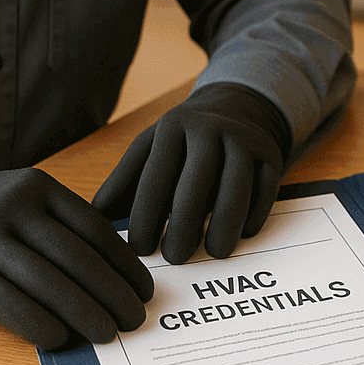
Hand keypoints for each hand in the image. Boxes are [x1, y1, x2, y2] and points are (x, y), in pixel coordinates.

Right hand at [0, 166, 154, 349]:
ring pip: (48, 283)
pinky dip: (39, 324)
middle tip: (135, 319)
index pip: (96, 231)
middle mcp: (13, 210)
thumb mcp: (23, 201)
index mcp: (39, 188)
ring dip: (85, 314)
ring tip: (108, 334)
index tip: (145, 292)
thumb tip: (117, 273)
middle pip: (78, 258)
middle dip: (113, 294)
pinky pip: (10, 303)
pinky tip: (60, 339)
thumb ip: (63, 226)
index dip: (125, 266)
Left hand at [93, 83, 289, 263]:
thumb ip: (123, 184)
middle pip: (196, 184)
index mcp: (172, 127)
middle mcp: (209, 129)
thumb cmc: (183, 141)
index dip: (146, 217)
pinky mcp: (271, 154)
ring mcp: (244, 139)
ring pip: (235, 189)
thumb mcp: (150, 150)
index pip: (156, 178)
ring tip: (214, 254)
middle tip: (175, 258)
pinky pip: (265, 189)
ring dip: (224, 226)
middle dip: (184, 226)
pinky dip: (254, 215)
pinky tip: (242, 235)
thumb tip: (92, 221)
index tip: (140, 250)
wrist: (237, 106)